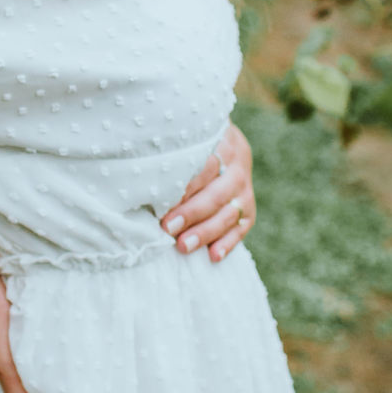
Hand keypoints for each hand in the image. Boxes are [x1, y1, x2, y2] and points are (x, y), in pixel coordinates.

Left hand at [160, 121, 255, 262]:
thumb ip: (169, 152)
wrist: (220, 141)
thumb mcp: (183, 136)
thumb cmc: (188, 141)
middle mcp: (237, 164)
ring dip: (206, 232)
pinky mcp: (249, 208)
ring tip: (184, 246)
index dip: (186, 184)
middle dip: (192, 213)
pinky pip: (241, 227)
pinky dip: (228, 243)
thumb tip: (142, 179)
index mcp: (221, 140)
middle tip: (168, 228)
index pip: (206, 164)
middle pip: (218, 193)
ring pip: (230, 213)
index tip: (162, 200)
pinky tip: (213, 256)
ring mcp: (245, 188)